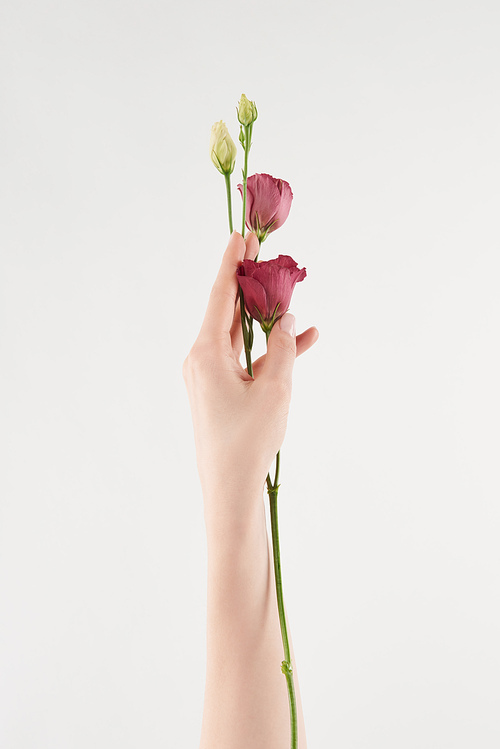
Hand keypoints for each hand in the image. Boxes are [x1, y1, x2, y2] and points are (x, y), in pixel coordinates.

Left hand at [183, 231, 318, 503]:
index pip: (219, 296)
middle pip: (228, 312)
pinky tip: (301, 338)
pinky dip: (269, 351)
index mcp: (206, 352)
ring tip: (291, 293)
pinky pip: (246, 361)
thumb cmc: (248, 440)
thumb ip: (283, 347)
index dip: (231, 263)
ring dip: (266, 319)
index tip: (240, 236)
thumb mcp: (275, 388)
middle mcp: (202, 359)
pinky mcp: (221, 391)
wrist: (230, 488)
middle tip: (267, 256)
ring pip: (241, 335)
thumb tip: (286, 319)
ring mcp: (210, 376)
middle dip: (251, 285)